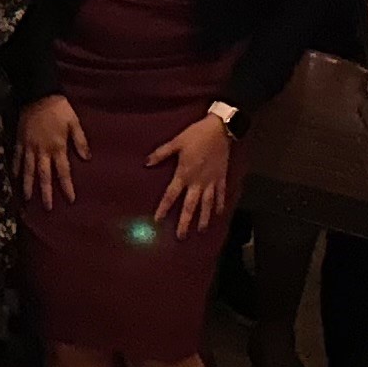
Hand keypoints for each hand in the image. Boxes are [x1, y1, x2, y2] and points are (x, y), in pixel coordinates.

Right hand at [18, 95, 82, 207]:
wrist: (38, 94)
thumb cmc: (59, 108)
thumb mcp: (74, 122)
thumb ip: (80, 141)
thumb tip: (87, 158)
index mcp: (57, 147)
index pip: (63, 171)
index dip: (67, 186)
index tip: (70, 199)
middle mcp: (43, 151)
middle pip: (44, 175)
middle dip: (46, 192)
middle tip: (47, 208)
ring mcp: (29, 147)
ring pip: (28, 170)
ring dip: (28, 185)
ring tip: (27, 198)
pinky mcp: (20, 140)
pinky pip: (16, 157)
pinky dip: (15, 168)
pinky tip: (13, 177)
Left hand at [147, 115, 232, 235]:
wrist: (220, 129)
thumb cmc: (196, 135)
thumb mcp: (176, 142)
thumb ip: (161, 153)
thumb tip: (145, 162)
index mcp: (184, 174)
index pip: (171, 195)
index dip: (164, 208)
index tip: (158, 220)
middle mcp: (197, 182)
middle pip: (190, 206)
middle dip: (185, 222)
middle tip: (181, 236)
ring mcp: (211, 181)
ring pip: (206, 204)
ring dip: (203, 218)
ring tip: (200, 231)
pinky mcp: (221, 177)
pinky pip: (220, 194)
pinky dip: (220, 204)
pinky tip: (218, 214)